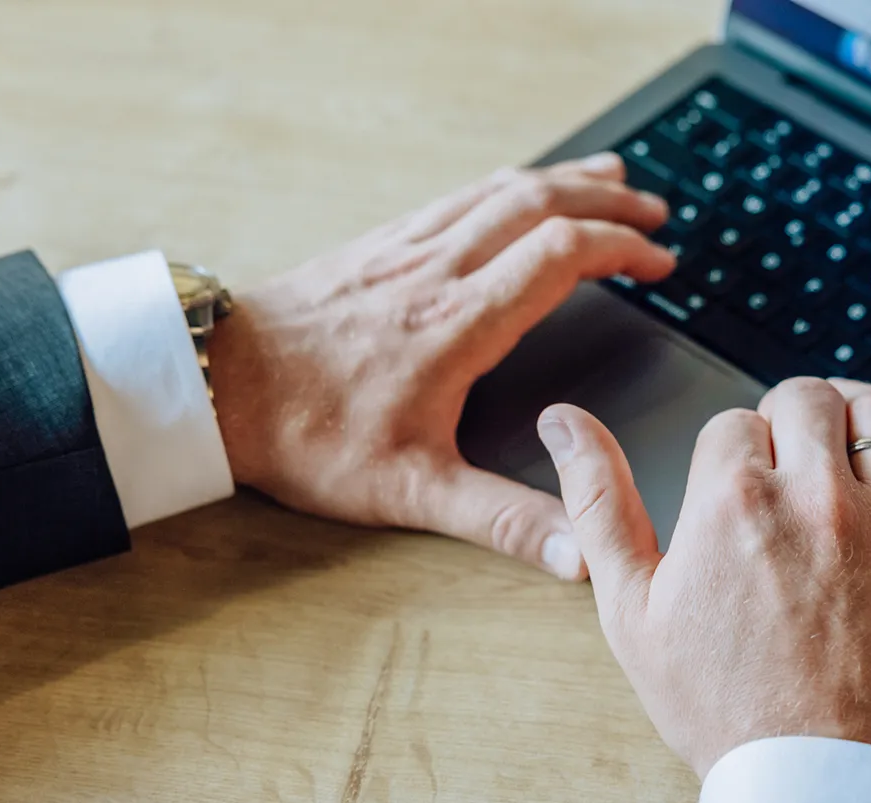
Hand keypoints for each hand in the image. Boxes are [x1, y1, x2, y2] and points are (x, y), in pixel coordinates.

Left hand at [204, 153, 674, 579]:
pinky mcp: (374, 247)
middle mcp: (435, 271)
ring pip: (496, 189)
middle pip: (537, 204)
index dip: (620, 250)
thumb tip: (580, 554)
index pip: (560, 255)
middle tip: (654, 216)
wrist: (209, 389)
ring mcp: (402, 249)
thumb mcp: (410, 493)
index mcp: (458, 324)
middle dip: (606, 204)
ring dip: (561, 180)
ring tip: (607, 179)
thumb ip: (502, 520)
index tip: (661, 264)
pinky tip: (512, 193)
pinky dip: (504, 185)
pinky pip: (455, 197)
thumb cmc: (305, 438)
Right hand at [539, 377, 870, 777]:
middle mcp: (813, 498)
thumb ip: (597, 502)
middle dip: (787, 416)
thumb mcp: (630, 610)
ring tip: (838, 447)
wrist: (815, 783)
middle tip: (782, 454)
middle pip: (807, 399)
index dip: (726, 449)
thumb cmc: (720, 710)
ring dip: (855, 420)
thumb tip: (563, 423)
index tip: (728, 484)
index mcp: (732, 502)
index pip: (731, 422)